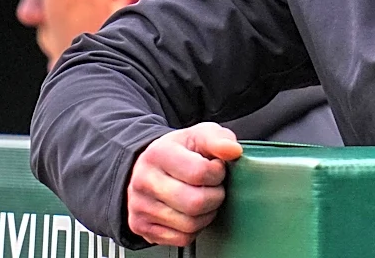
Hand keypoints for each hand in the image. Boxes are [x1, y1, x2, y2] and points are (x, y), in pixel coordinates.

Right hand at [127, 122, 242, 246]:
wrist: (149, 165)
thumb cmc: (179, 150)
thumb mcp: (199, 135)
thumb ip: (219, 139)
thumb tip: (233, 150)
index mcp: (159, 153)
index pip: (199, 172)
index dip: (217, 173)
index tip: (216, 168)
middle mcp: (145, 180)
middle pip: (195, 203)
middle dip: (215, 196)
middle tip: (214, 186)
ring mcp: (141, 206)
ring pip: (190, 224)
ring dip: (207, 213)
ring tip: (204, 197)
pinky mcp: (142, 227)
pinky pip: (182, 239)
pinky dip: (195, 228)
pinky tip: (192, 211)